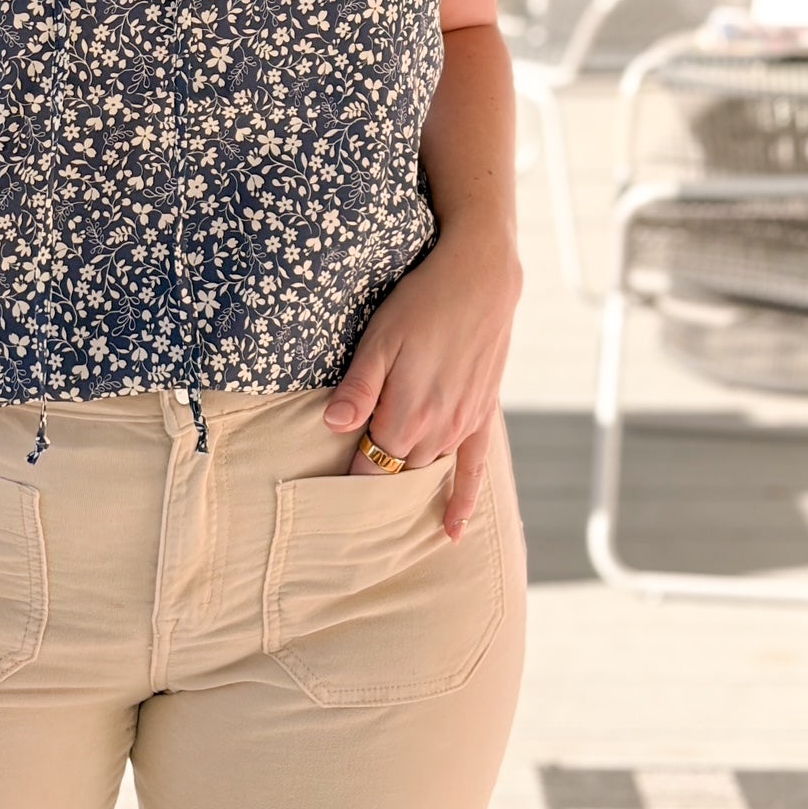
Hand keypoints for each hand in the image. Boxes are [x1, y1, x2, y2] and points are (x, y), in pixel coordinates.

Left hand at [321, 221, 521, 542]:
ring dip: (406, 487)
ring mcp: (464, 425)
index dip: (347, 484)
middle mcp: (437, 430)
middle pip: (397, 473)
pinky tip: (454, 530)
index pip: (369, 467)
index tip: (323, 502)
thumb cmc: (421, 301)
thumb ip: (359, 387)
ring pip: (428, 470)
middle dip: (373, 485)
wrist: (481, 278)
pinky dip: (463, 501)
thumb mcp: (379, 337)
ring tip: (381, 515)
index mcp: (405, 415)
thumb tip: (333, 426)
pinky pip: (475, 469)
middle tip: (345, 506)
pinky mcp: (483, 414)